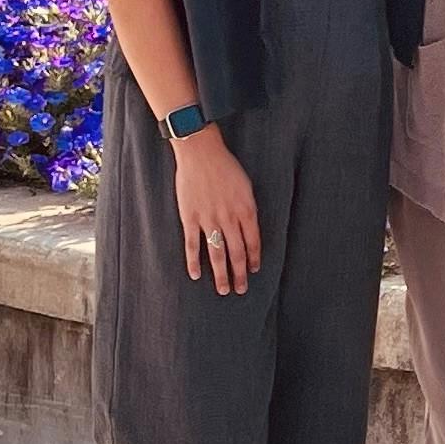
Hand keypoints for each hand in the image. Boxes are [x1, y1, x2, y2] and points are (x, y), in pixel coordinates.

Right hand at [171, 127, 260, 292]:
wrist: (201, 153)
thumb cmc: (226, 167)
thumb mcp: (245, 187)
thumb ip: (247, 209)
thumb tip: (249, 230)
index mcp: (246, 209)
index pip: (253, 241)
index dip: (254, 258)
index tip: (254, 270)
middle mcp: (229, 218)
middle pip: (237, 252)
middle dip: (240, 273)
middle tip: (241, 290)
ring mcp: (209, 219)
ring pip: (216, 253)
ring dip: (221, 274)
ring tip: (224, 290)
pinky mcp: (190, 218)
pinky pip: (192, 245)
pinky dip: (193, 262)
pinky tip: (196, 275)